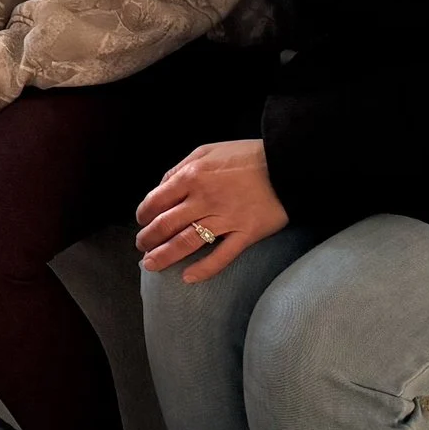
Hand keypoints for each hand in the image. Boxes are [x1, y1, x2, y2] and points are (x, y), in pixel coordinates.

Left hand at [135, 139, 289, 281]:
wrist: (287, 164)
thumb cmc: (246, 156)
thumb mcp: (207, 151)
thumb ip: (181, 168)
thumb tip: (161, 187)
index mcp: (192, 176)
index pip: (156, 200)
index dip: (143, 214)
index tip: (141, 222)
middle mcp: (204, 199)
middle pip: (166, 224)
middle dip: (148, 239)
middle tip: (141, 247)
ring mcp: (225, 218)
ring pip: (186, 243)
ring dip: (164, 256)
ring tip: (150, 265)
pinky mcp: (246, 234)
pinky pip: (221, 256)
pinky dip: (203, 269)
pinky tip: (187, 278)